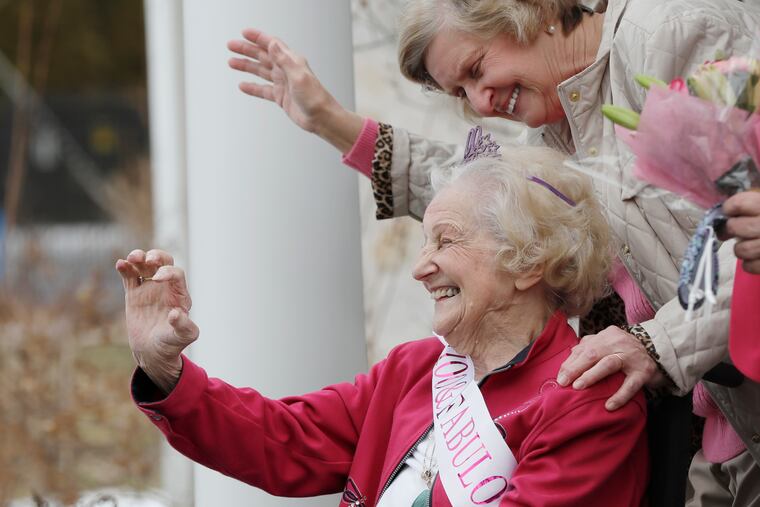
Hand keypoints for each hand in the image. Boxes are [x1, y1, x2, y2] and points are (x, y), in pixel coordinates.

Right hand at [115, 249, 198, 392]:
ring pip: (144, 266)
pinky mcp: (134, 294)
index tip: (157, 279)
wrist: (153, 352)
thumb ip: (183, 326)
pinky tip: (120, 264)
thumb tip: (175, 313)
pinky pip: (129, 277)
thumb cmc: (172, 344)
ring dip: (139, 258)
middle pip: (163, 262)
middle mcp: (166, 287)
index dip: (168, 272)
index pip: (176, 274)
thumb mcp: (182, 337)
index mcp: (179, 294)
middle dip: (156, 256)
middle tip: (148, 260)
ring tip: (132, 258)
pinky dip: (125, 268)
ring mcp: (149, 289)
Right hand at [228, 28, 341, 134]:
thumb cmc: (315, 97)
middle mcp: (286, 71)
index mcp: (291, 62)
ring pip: (260, 72)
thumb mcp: (298, 75)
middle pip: (262, 56)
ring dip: (246, 66)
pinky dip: (252, 87)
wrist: (321, 118)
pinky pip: (263, 90)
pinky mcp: (280, 97)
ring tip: (232, 62)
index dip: (258, 38)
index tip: (244, 34)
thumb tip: (273, 44)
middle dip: (246, 50)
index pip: (272, 45)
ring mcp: (283, 83)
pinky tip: (243, 85)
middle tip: (231, 46)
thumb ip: (284, 60)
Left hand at [557, 326, 664, 410]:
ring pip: (608, 364)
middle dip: (575, 368)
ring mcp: (632, 357)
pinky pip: (630, 384)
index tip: (560, 377)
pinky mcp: (644, 371)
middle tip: (564, 382)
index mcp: (606, 336)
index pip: (584, 348)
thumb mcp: (609, 343)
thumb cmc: (628, 350)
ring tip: (578, 387)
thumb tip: (568, 361)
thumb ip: (590, 348)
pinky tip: (609, 405)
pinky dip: (619, 395)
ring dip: (591, 376)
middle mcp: (618, 343)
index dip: (570, 363)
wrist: (661, 350)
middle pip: (592, 353)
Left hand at [719, 191, 759, 273]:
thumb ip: (751, 206)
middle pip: (735, 227)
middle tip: (739, 229)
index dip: (730, 208)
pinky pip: (750, 266)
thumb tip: (725, 219)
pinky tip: (758, 257)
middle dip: (733, 229)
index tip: (731, 212)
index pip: (739, 204)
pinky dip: (750, 264)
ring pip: (741, 249)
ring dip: (741, 248)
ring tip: (750, 244)